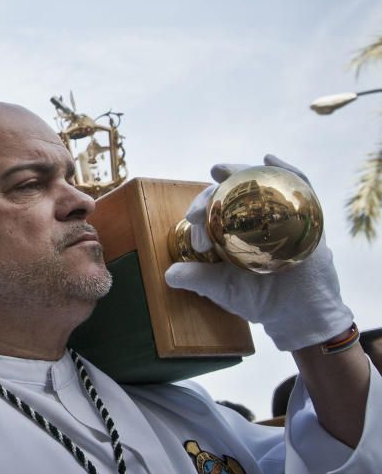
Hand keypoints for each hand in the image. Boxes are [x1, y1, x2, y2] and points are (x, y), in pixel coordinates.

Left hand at [165, 155, 352, 351]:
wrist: (302, 313)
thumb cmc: (262, 300)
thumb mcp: (224, 290)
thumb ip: (199, 280)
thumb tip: (169, 274)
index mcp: (229, 232)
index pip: (210, 209)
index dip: (198, 209)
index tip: (193, 219)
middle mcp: (250, 220)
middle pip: (229, 193)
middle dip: (210, 194)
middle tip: (199, 210)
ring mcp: (278, 214)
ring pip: (258, 184)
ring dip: (239, 172)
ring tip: (222, 169)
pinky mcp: (304, 215)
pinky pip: (297, 187)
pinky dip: (286, 171)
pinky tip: (270, 160)